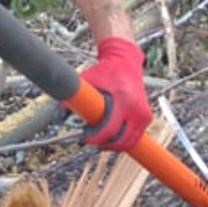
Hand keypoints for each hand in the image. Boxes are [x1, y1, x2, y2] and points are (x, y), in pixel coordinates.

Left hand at [80, 37, 150, 151]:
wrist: (126, 61)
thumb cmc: (107, 70)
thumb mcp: (88, 79)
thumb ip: (74, 94)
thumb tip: (60, 111)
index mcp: (124, 100)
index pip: (110, 130)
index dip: (96, 139)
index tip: (85, 139)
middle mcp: (137, 109)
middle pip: (121, 140)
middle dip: (104, 144)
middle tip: (90, 140)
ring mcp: (144, 114)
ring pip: (129, 142)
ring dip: (113, 145)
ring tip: (100, 139)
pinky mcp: (147, 117)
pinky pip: (135, 136)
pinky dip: (123, 140)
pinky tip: (111, 136)